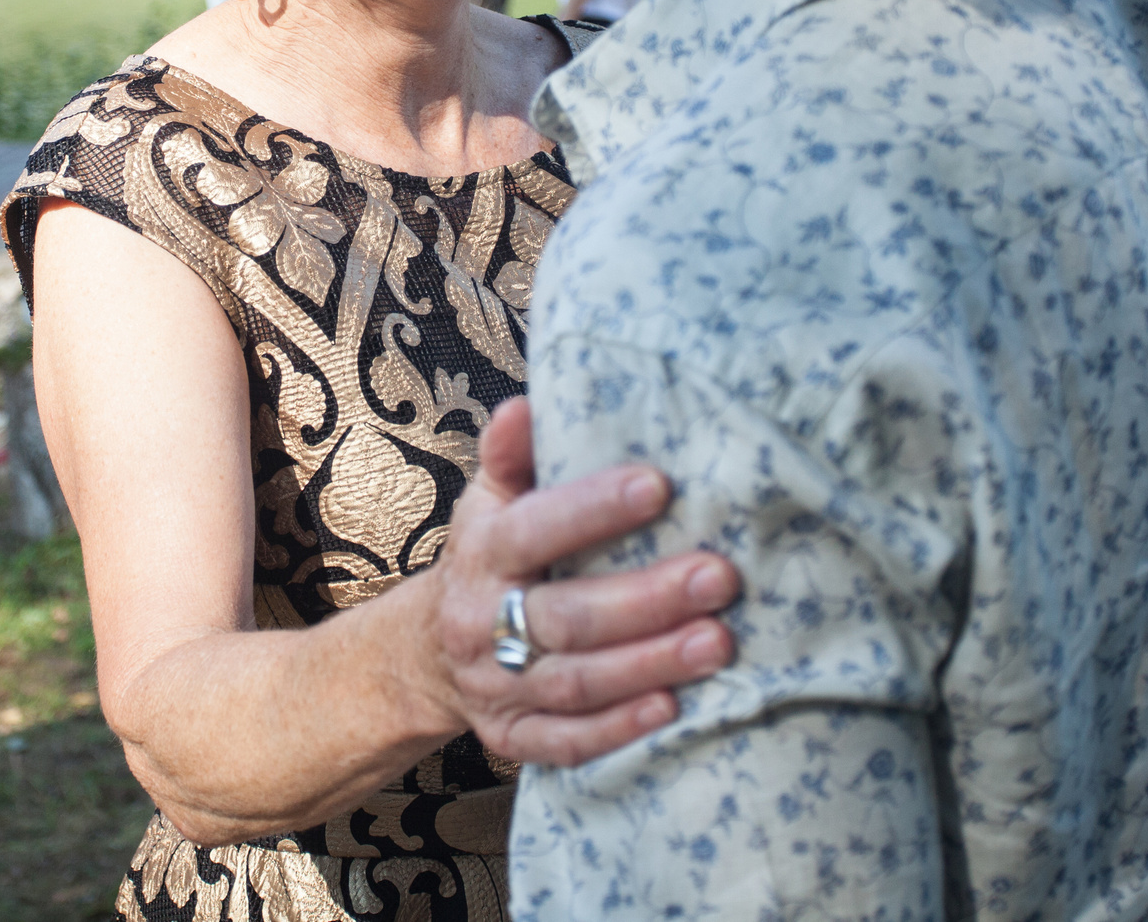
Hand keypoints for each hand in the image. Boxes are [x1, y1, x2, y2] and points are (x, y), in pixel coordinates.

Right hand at [427, 398, 736, 766]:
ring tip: (718, 642)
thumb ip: (511, 456)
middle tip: (719, 577)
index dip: (593, 509)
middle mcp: (482, 621)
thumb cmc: (487, 558)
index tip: (660, 486)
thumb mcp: (487, 501)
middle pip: (567, 616)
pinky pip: (566, 742)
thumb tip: (527, 405)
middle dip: (647, 599)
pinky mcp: (511, 737)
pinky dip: (618, 729)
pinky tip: (673, 708)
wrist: (428, 652)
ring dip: (649, 664)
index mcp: (481, 552)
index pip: (535, 528)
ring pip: (575, 681)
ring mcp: (495, 686)